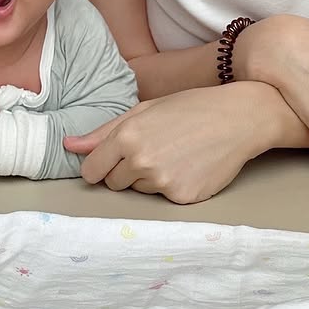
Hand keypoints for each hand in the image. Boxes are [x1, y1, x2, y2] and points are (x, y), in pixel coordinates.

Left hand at [64, 89, 267, 203]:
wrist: (239, 119)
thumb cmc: (191, 108)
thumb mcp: (146, 110)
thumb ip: (104, 131)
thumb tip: (69, 146)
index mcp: (127, 136)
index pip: (92, 170)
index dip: (102, 166)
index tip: (114, 160)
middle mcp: (140, 162)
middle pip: (114, 184)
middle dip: (127, 171)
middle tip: (157, 149)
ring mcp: (162, 183)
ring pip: (140, 192)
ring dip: (151, 178)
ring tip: (177, 154)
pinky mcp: (181, 198)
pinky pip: (164, 199)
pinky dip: (174, 186)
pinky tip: (191, 167)